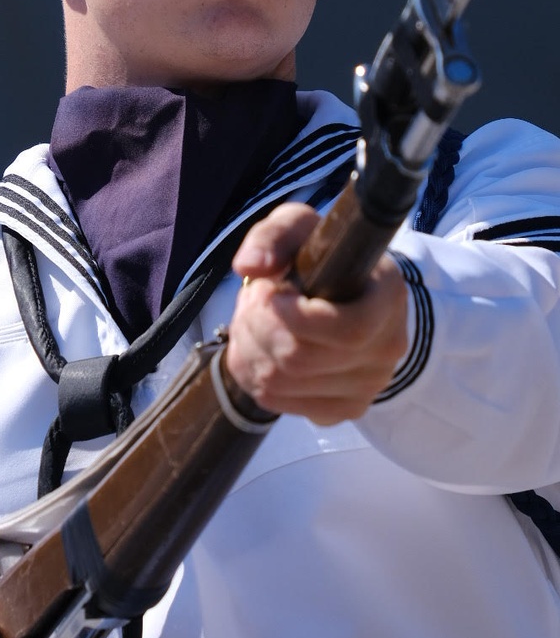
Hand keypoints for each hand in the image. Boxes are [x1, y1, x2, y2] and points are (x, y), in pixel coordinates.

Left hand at [228, 203, 408, 424]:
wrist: (346, 293)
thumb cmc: (324, 258)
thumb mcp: (301, 228)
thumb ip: (273, 237)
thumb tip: (250, 267)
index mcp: (388, 297)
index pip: (347, 330)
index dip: (292, 317)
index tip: (268, 290)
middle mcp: (387, 348)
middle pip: (300, 359)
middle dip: (256, 327)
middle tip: (250, 301)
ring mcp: (368, 385)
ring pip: (280, 384)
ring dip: (248, 348)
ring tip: (250, 320)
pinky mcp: (342, 409)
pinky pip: (278, 403)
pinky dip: (251, 375)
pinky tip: (257, 347)